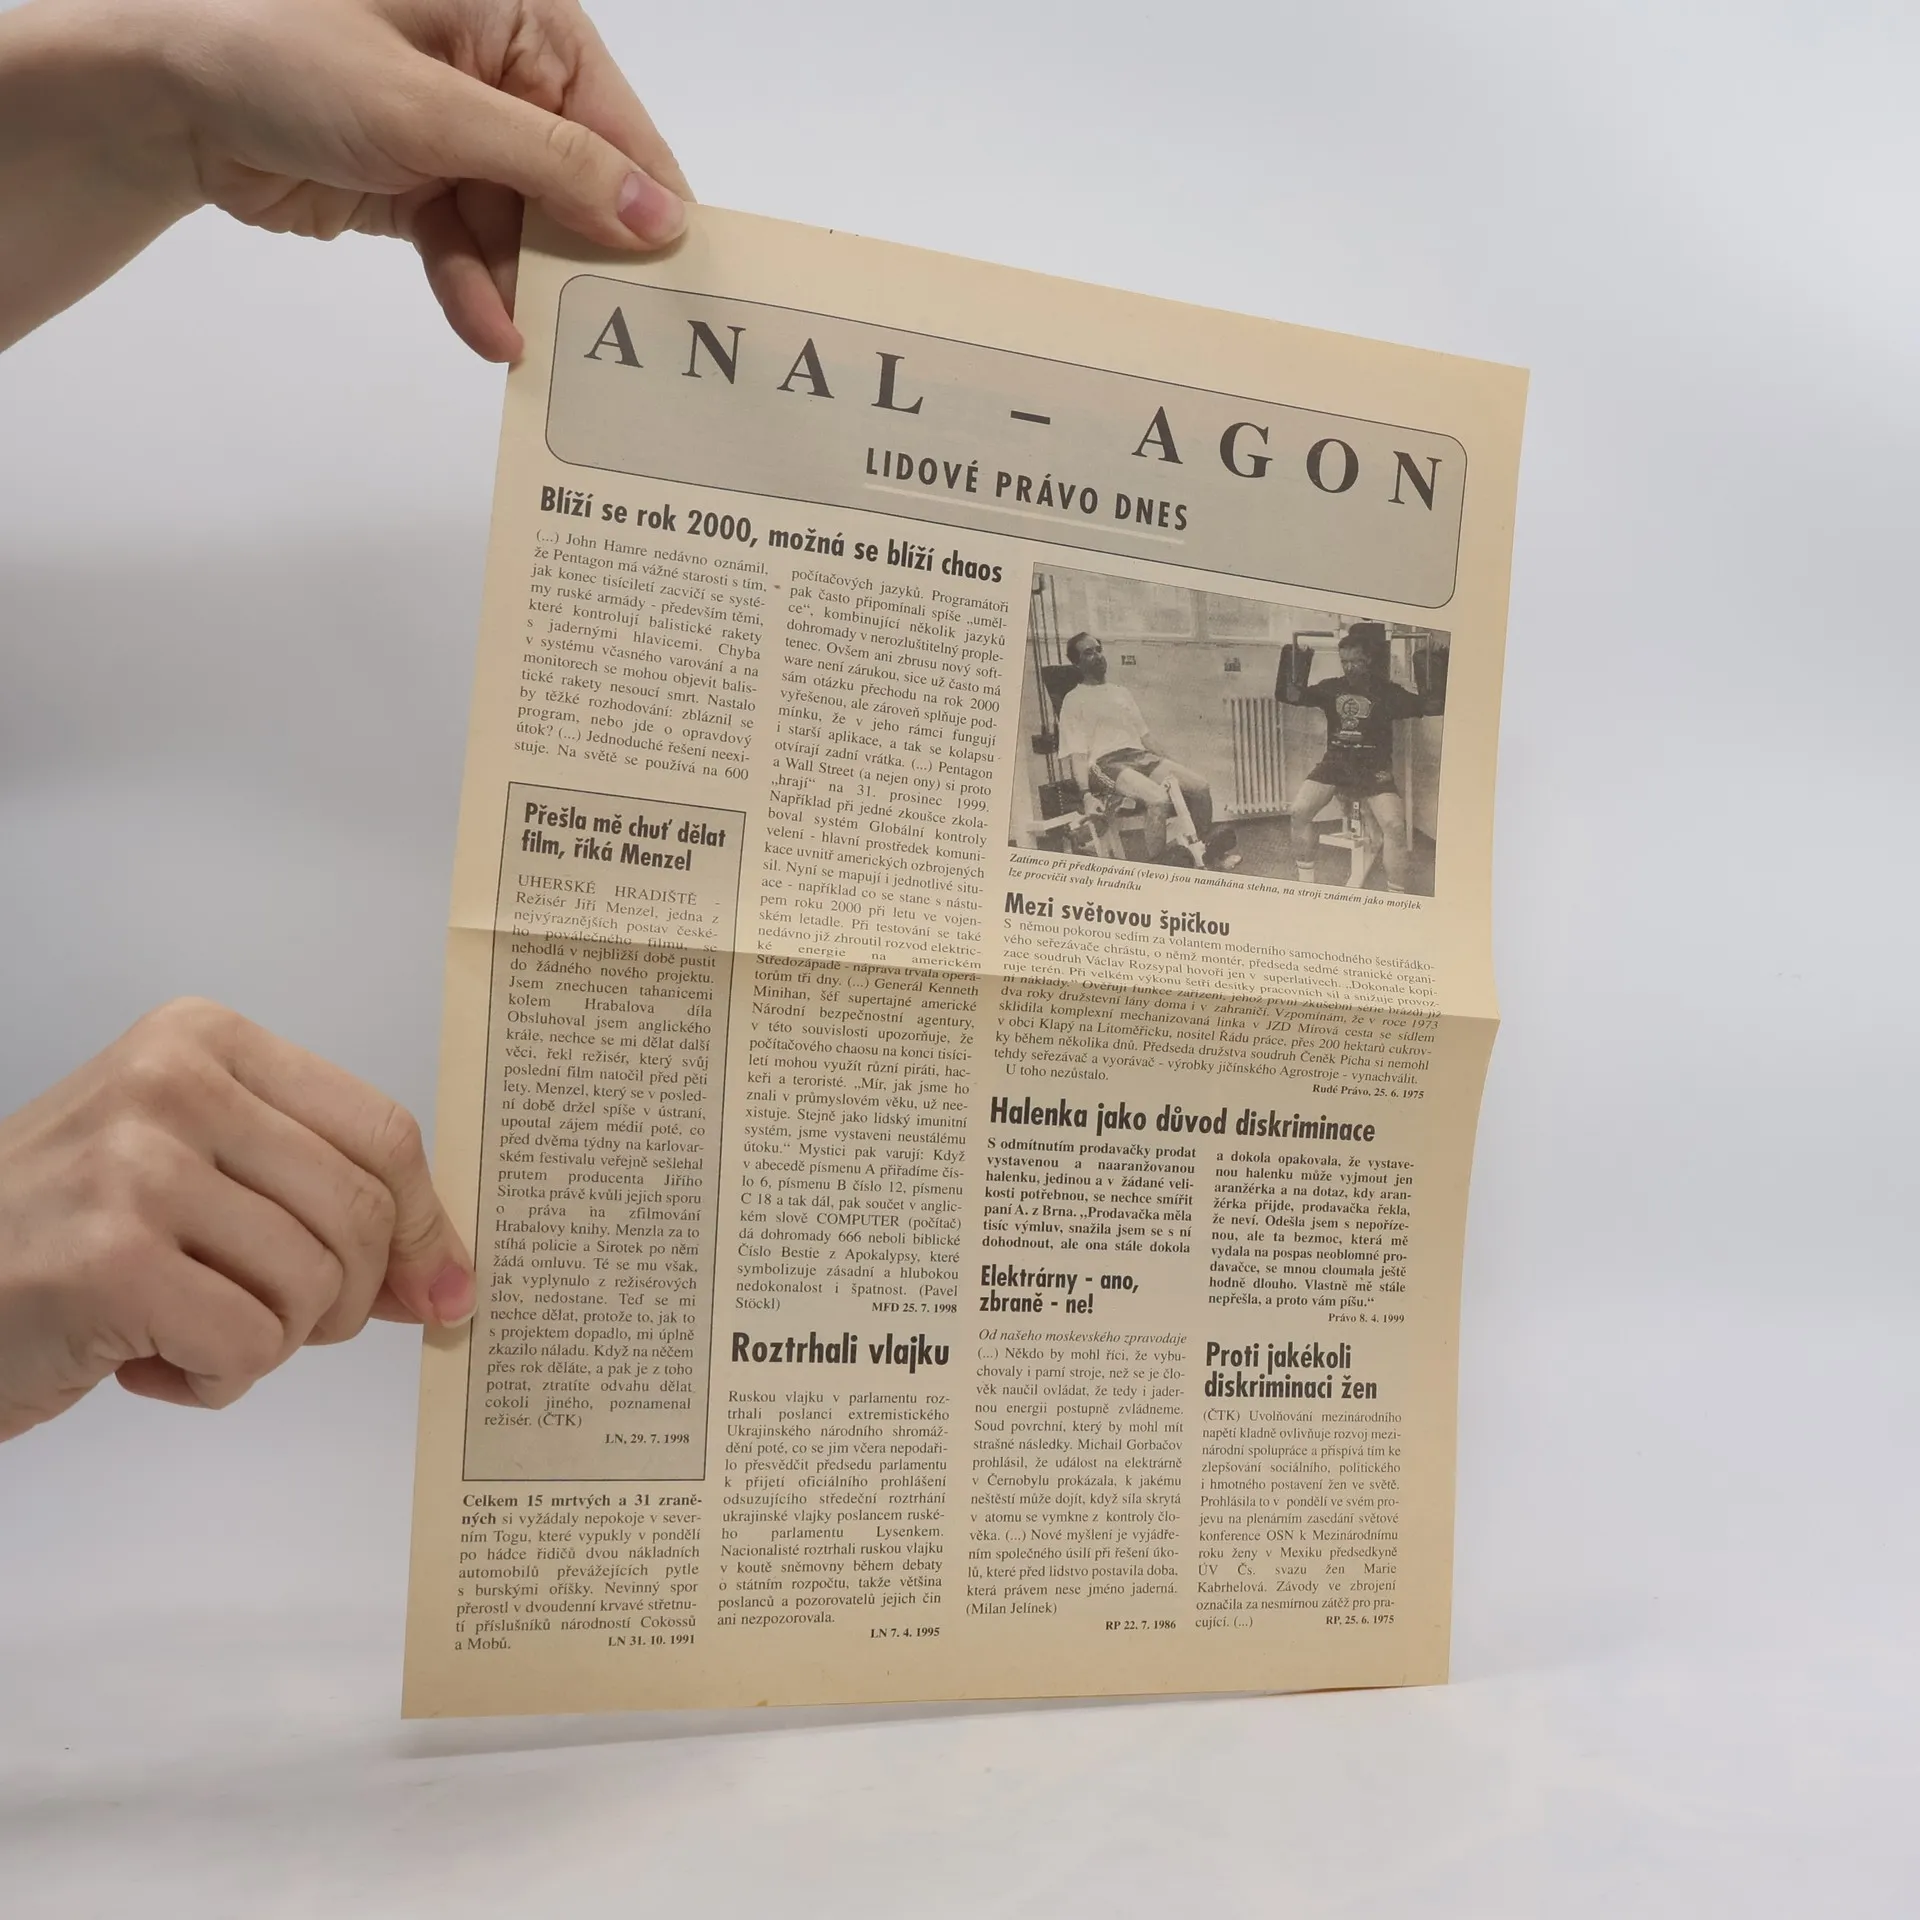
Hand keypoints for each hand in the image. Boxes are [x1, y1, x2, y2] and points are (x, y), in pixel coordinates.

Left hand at [0, 0, 690, 357]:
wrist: (159, 92)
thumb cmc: (282, 49)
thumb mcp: (433, 109)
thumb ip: (554, 166)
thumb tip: (660, 216)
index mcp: (520, 18)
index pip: (617, 122)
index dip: (649, 202)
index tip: (678, 283)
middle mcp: (499, 72)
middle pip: (578, 183)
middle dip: (583, 258)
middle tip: (614, 335)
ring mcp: (457, 130)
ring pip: (523, 227)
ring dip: (524, 287)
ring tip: (536, 347)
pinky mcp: (418, 183)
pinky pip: (470, 247)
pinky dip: (476, 290)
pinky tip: (490, 334)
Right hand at [0, 999, 472, 1442]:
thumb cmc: (69, 1234)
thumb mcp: (201, 1175)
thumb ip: (323, 1205)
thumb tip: (446, 1280)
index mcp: (207, 1041)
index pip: (382, 1132)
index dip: (423, 1225)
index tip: (439, 1287)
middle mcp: (173, 1082)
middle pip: (360, 1212)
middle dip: (344, 1300)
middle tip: (274, 1323)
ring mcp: (136, 1165)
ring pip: (313, 1286)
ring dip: (268, 1344)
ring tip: (188, 1329)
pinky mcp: (109, 1258)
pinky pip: (249, 1345)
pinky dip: (216, 1379)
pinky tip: (146, 1360)